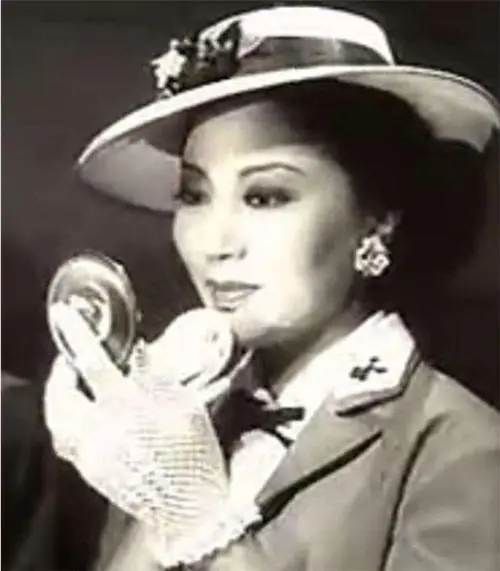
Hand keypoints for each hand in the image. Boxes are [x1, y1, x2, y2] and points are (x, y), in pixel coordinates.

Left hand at [44, 302, 228, 543]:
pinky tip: (79, 412)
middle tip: (70, 356)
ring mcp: (91, 454)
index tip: (65, 315)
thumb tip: (139, 353)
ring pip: (57, 419)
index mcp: (127, 410)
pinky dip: (64, 418)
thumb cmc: (194, 450)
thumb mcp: (184, 404)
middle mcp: (100, 431)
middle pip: (61, 396)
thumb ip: (157, 376)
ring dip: (58, 395)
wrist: (190, 503)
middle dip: (61, 372)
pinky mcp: (90, 470)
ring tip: (70, 381)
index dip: (78, 337)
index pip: (95, 365)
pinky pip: (65, 439)